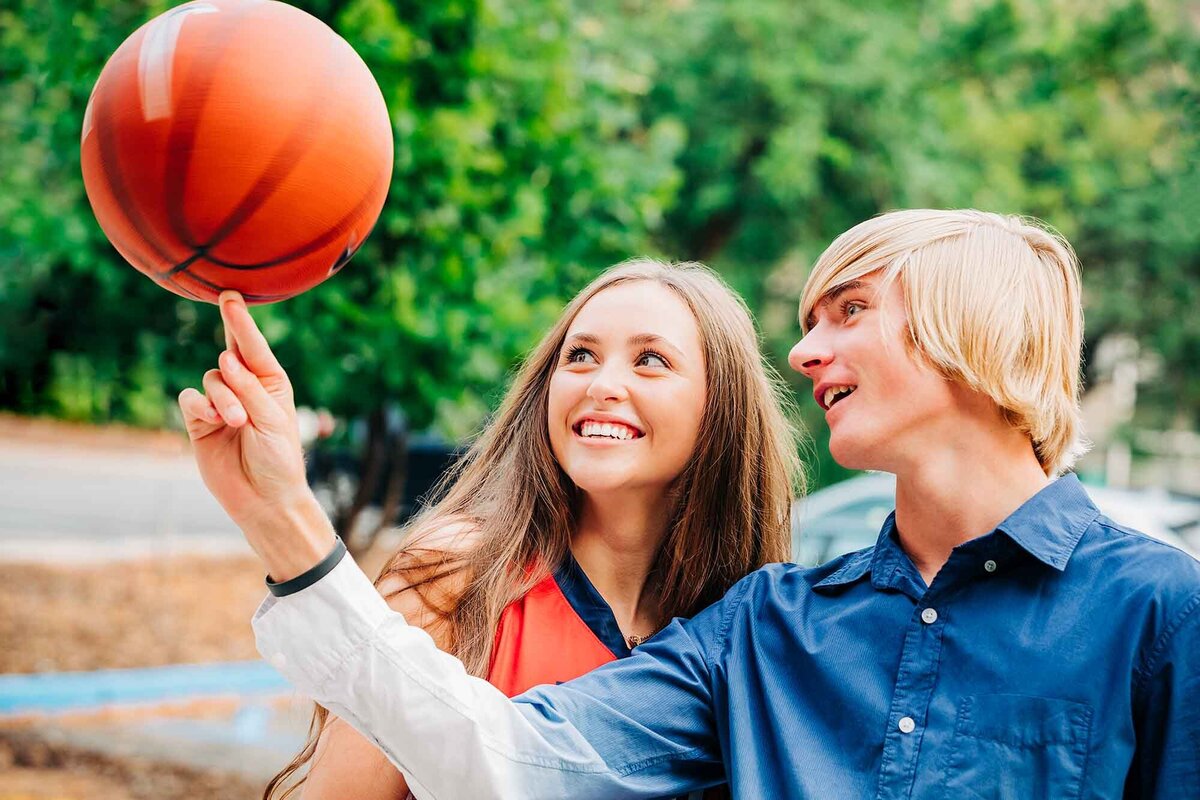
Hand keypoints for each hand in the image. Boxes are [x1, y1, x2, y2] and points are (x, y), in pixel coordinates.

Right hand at [178, 291, 332, 579]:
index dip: (242, 321)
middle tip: (230, 310)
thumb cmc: (279, 458)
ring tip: (238, 420)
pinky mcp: (199, 422)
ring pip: (211, 378)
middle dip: (233, 337)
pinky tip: (214, 420)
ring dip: (224, 396)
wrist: (264, 499)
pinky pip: (191, 399)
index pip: (255, 347)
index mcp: (271, 383)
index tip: (231, 296)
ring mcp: (220, 404)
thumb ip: (250, 388)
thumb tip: (225, 359)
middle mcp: (245, 388)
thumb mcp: (273, 420)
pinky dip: (201, 405)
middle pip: (230, 352)